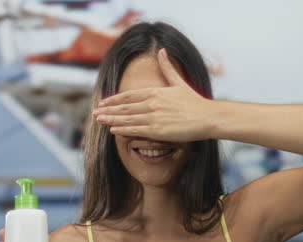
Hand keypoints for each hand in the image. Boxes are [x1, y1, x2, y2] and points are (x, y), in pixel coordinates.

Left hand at [92, 48, 215, 141]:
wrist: (208, 117)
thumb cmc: (195, 101)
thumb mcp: (180, 82)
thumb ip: (168, 67)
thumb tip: (162, 50)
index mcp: (155, 91)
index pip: (128, 95)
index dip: (114, 99)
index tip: (103, 102)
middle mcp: (152, 103)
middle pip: (124, 107)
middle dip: (108, 110)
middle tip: (95, 113)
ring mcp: (154, 117)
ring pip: (127, 118)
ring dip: (111, 120)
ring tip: (99, 121)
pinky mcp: (158, 130)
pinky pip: (136, 130)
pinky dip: (123, 129)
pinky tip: (113, 130)